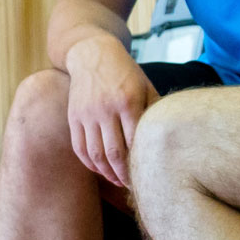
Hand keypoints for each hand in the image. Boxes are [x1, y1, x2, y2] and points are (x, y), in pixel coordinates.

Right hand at [65, 36, 156, 189]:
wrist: (92, 54)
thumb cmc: (125, 72)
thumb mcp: (145, 86)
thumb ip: (155, 110)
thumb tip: (165, 138)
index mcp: (127, 102)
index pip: (135, 142)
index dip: (141, 163)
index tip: (148, 174)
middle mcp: (105, 109)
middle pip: (114, 153)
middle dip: (124, 174)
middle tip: (132, 185)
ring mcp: (87, 114)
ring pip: (95, 154)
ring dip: (107, 173)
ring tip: (117, 181)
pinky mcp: (73, 117)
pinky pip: (79, 148)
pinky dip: (89, 164)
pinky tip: (100, 170)